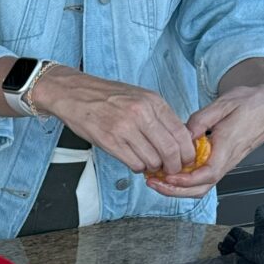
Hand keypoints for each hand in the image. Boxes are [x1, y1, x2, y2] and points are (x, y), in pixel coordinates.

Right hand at [33, 66, 196, 175]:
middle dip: (174, 166)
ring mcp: (125, 128)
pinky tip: (135, 161)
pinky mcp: (110, 141)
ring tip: (148, 164)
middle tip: (170, 170)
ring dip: (153, 167)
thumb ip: (159, 116)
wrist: (75, 94)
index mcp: (153, 102)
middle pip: (170, 150)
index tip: (186, 160)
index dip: (187, 152)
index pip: (181, 133)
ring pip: (152, 160)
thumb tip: (177, 139)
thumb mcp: (140, 97)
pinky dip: (138, 168)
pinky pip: (134, 164)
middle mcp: (141, 114)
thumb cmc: (107, 96)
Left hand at [149, 58, 263, 198]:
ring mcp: (225, 163)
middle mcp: (227, 159)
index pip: (209, 173)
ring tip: (156, 180)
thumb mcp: (224, 103)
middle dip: (175, 190)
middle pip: (202, 187)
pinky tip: (169, 173)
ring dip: (178, 188)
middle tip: (153, 183)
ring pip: (202, 186)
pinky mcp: (221, 162)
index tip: (169, 177)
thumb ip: (202, 119)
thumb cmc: (249, 102)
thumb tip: (185, 134)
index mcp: (228, 145)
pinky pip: (203, 178)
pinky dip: (185, 181)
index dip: (187, 180)